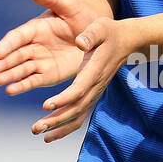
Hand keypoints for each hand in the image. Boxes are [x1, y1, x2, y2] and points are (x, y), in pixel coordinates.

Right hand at [0, 0, 97, 95]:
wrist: (95, 36)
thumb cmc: (82, 16)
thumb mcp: (69, 6)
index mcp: (35, 27)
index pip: (17, 37)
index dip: (7, 45)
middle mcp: (33, 45)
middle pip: (15, 55)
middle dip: (3, 62)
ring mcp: (39, 61)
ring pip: (20, 69)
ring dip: (8, 75)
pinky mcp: (46, 75)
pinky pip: (31, 81)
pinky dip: (21, 86)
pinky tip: (10, 90)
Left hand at [27, 0, 134, 142]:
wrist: (126, 42)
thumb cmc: (109, 32)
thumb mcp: (100, 27)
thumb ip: (90, 35)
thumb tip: (79, 42)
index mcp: (94, 71)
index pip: (79, 90)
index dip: (63, 99)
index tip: (46, 105)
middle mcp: (95, 86)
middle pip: (76, 108)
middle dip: (56, 119)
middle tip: (36, 128)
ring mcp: (94, 93)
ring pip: (78, 116)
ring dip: (59, 127)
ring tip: (40, 134)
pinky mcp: (92, 95)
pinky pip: (80, 115)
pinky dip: (66, 126)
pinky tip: (51, 133)